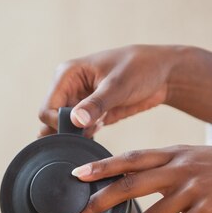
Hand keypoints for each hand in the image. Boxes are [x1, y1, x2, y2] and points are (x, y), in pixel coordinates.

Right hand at [39, 45, 176, 136]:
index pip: (47, 108)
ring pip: (65, 129)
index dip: (58, 125)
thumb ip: (96, 104)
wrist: (164, 73)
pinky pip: (80, 132)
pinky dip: (84, 140)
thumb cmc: (141, 68)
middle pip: (52, 121)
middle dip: (65, 134)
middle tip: (83, 143)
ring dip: (74, 139)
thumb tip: (75, 120)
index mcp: (68, 75)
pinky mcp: (92, 114)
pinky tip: (96, 142)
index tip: (78, 133)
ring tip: (88, 144)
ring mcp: (80, 102)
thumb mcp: (118, 85)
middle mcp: (70, 88)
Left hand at [66, 146, 211, 212]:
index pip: (131, 158)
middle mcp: (181, 167)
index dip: (103, 166)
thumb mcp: (203, 157)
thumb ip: (175, 165)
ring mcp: (194, 187)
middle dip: (99, 199)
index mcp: (177, 153)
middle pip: (130, 183)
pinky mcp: (209, 210)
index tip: (78, 175)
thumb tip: (149, 180)